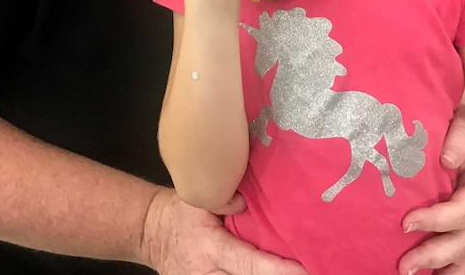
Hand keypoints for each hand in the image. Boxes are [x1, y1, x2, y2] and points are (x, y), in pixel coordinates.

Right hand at [141, 188, 307, 274]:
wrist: (151, 232)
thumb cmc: (179, 212)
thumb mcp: (197, 198)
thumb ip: (224, 199)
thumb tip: (249, 202)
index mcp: (212, 248)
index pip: (250, 264)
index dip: (279, 270)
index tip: (306, 269)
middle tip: (313, 270)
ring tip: (297, 273)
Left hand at [398, 104, 464, 274]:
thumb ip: (461, 136)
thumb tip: (448, 160)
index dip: (439, 220)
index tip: (408, 222)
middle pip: (464, 239)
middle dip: (435, 254)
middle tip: (406, 263)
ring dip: (442, 268)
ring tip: (413, 273)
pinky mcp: (463, 224)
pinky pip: (463, 255)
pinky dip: (451, 270)